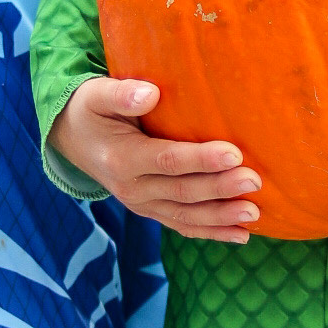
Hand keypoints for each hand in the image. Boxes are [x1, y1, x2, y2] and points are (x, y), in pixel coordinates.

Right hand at [49, 78, 260, 241]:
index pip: (167, 161)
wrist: (73, 140)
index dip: (201, 159)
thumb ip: (121, 93)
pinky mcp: (151, 211)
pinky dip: (212, 232)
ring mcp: (141, 205)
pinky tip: (240, 235)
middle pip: (182, 192)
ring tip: (254, 214)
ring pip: (186, 216)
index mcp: (121, 159)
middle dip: (220, 189)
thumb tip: (151, 93)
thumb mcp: (96, 95)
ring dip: (221, 218)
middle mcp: (131, 188)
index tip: (234, 153)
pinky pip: (183, 226)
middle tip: (254, 181)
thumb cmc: (92, 110)